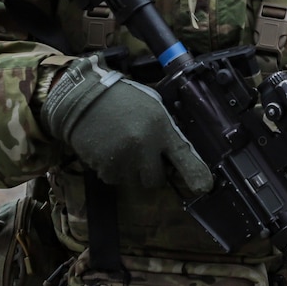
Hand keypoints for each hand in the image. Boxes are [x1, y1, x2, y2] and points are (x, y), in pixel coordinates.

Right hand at [41, 57, 212, 197]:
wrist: (83, 97)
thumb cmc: (123, 100)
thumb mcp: (153, 108)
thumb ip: (166, 132)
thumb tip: (177, 159)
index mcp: (160, 126)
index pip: (183, 154)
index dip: (195, 173)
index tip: (204, 187)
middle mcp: (144, 146)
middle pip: (156, 181)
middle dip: (151, 173)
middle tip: (142, 154)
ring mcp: (123, 158)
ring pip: (133, 181)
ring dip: (130, 171)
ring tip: (121, 146)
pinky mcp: (104, 167)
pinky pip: (114, 179)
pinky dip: (112, 170)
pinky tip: (107, 149)